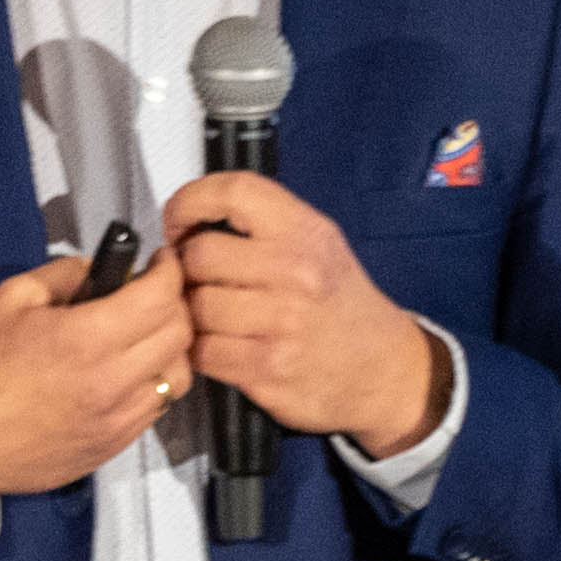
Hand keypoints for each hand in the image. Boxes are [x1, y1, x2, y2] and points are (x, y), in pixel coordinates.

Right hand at [0, 249, 193, 501]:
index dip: (169, 270)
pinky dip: (155, 383)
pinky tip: (129, 372)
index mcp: (85, 339)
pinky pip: (157, 408)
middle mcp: (112, 382)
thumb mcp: (9, 300)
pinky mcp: (114, 446)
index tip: (161, 262)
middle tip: (152, 293)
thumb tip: (99, 269)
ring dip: (172, 348)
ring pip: (179, 375)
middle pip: (180, 333)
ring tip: (145, 335)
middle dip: (175, 303)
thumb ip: (63, 275)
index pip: (161, 295)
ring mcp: (117, 419)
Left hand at [166, 172, 448, 450]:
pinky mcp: (266, 368)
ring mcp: (281, 323)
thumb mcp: (319, 244)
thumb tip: (190, 221)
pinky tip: (223, 345)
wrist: (383, 368)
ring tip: (214, 317)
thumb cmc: (341, 304)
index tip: (178, 221)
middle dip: (189, 270)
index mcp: (305, 232)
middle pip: (198, 255)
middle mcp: (295, 272)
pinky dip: (203, 350)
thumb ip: (262, 226)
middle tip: (200, 280)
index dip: (189, 202)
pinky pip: (202, 351)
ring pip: (194, 307)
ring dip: (193, 314)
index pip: (232, 192)